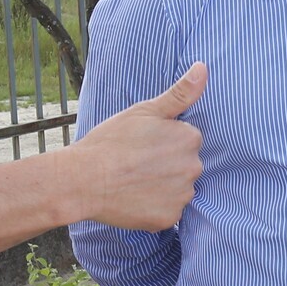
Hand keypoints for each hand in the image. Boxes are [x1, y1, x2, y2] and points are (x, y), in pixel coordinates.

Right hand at [71, 63, 206, 229]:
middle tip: (135, 162)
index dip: (163, 141)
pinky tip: (134, 198)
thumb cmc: (110, 141)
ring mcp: (182, 195)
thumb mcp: (145, 110)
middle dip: (167, 164)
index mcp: (190, 138)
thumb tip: (203, 67)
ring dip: (162, 186)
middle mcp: (193, 167)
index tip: (142, 144)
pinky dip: (154, 207)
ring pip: (178, 189)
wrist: (83, 180)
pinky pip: (168, 211)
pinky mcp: (169, 218)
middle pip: (185, 165)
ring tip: (133, 180)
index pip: (186, 140)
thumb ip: (180, 92)